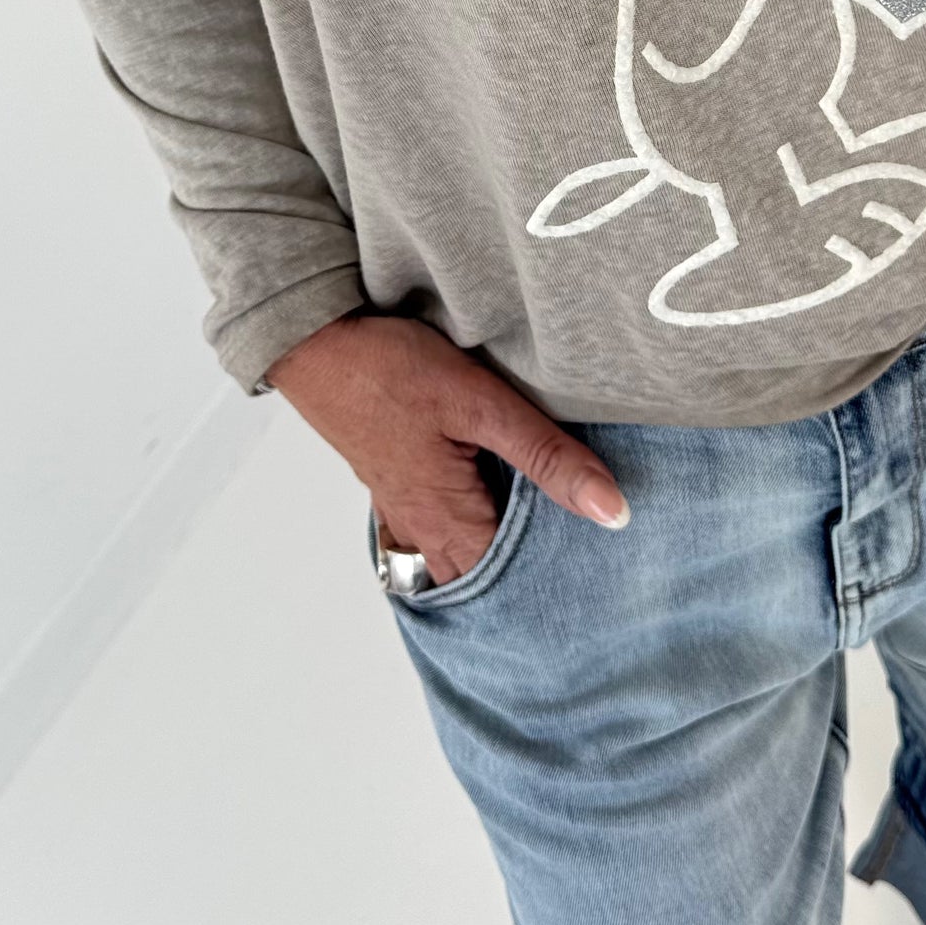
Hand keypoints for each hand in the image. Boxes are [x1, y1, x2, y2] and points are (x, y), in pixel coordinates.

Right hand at [263, 312, 629, 585]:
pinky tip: (498, 504)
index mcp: (449, 520)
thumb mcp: (482, 404)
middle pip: (487, 578)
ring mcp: (405, 508)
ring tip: (552, 537)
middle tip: (586, 564)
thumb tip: (612, 512)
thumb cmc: (389, 368)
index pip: (515, 583)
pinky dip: (475, 527)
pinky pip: (440, 529)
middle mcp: (424, 528)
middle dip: (532, 575)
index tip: (602, 576)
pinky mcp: (396, 482)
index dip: (560, 580)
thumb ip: (547, 457)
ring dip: (502, 552)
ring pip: (463, 555)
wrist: (314, 341)